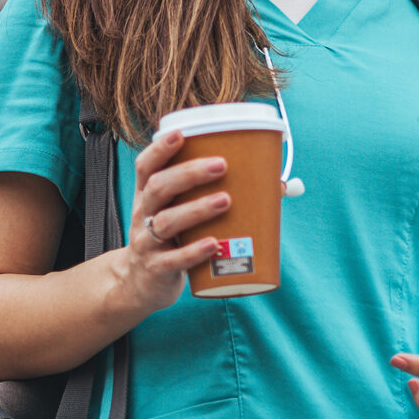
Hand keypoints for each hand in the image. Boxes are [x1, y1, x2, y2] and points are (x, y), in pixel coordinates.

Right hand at [116, 128, 232, 313]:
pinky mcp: (156, 270)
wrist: (141, 285)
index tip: (182, 134)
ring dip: (196, 209)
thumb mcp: (180, 214)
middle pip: (158, 188)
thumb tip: (277, 185)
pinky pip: (174, 260)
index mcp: (148, 196)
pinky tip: (214, 245)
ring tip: (225, 200)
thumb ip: (216, 196)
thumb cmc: (172, 240)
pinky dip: (194, 252)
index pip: (146, 166)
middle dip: (189, 174)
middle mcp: (143, 215)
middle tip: (222, 165)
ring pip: (165, 222)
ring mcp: (147, 243)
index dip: (160, 148)